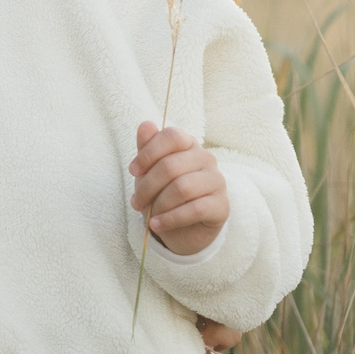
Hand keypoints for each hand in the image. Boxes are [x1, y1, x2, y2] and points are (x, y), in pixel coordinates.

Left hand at [131, 122, 228, 256]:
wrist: (184, 229)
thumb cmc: (165, 194)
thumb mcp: (150, 172)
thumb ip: (147, 149)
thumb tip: (145, 124)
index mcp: (189, 144)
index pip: (171, 136)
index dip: (149, 153)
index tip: (133, 171)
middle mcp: (206, 158)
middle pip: (171, 166)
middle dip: (147, 187)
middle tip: (136, 202)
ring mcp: (217, 181)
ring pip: (182, 188)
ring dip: (159, 205)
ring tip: (149, 216)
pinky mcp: (221, 205)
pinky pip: (194, 210)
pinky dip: (171, 219)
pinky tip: (157, 225)